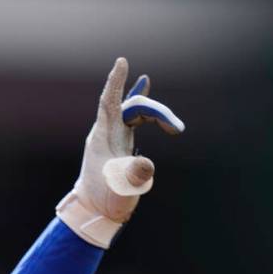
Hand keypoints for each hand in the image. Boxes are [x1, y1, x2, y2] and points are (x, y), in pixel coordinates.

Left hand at [57, 57, 183, 247]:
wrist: (95, 212)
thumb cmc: (106, 201)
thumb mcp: (122, 190)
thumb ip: (133, 176)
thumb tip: (144, 163)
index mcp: (102, 138)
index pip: (109, 103)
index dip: (115, 82)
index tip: (122, 61)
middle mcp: (106, 133)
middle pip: (132, 108)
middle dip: (157, 112)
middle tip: (177, 130)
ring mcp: (113, 137)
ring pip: (134, 112)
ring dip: (156, 113)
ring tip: (174, 127)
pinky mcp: (120, 144)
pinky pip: (132, 117)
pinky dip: (142, 105)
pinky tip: (144, 85)